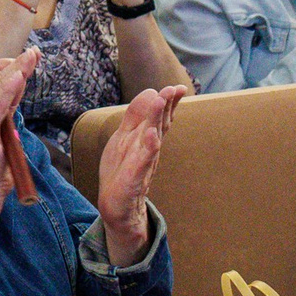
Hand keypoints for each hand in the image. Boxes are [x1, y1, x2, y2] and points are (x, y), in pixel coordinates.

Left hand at [95, 83, 185, 262]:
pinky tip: (152, 136)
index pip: (158, 118)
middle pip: (158, 125)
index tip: (178, 87)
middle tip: (175, 89)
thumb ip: (137, 117)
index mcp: (145, 140)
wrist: (118, 207)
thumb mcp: (125, 139)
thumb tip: (150, 92)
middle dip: (165, 106)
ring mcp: (141, 164)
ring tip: (161, 101)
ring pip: (151, 138)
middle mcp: (147, 150)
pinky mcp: (133, 178)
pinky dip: (148, 148)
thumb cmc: (123, 171)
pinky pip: (142, 161)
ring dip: (157, 120)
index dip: (167, 103)